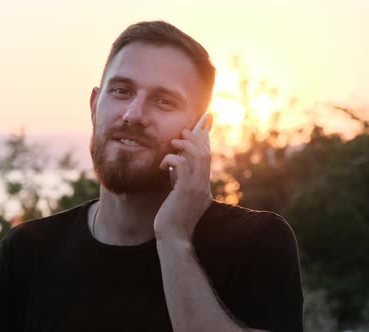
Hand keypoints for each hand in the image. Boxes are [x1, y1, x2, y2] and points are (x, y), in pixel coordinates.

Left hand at [155, 114, 213, 241]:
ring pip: (199, 156)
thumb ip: (180, 182)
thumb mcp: (178, 197)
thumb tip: (174, 166)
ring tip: (174, 142)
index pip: (207, 160)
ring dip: (186, 144)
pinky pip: (181, 164)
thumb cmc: (171, 221)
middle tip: (184, 131)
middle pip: (206, 154)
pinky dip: (171, 159)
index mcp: (203, 188)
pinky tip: (162, 166)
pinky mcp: (186, 190)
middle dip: (196, 138)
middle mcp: (204, 187)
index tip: (202, 126)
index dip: (204, 142)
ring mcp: (197, 188)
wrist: (173, 239)